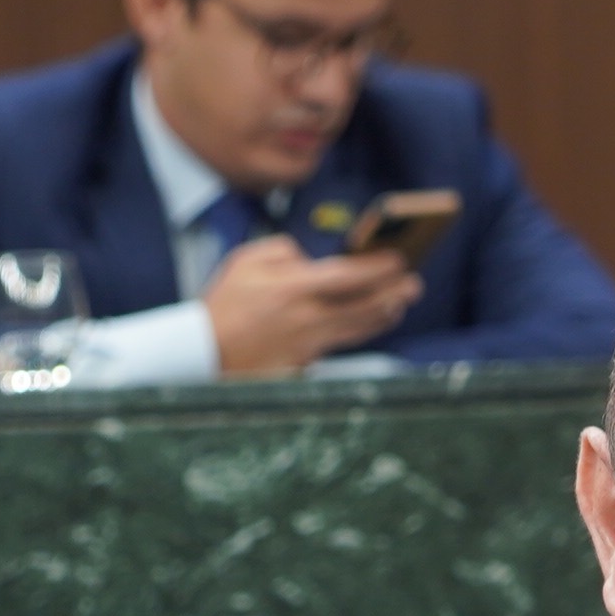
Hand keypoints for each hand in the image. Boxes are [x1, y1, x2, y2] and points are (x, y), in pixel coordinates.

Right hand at [204, 234, 424, 373]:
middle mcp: (306, 317)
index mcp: (293, 287)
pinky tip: (369, 324)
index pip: (350, 276)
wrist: (201, 352)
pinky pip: (337, 346)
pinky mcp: (303, 365)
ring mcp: (307, 345)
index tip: (398, 260)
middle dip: (394, 293)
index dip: (379, 268)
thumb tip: (308, 258)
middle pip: (365, 306)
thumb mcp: (245, 260)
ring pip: (358, 330)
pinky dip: (357, 333)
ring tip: (399, 303)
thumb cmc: (222, 305)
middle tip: (413, 284)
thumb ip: (283, 250)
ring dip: (384, 315)